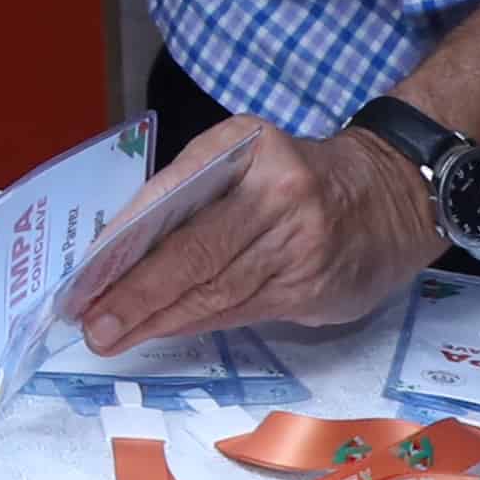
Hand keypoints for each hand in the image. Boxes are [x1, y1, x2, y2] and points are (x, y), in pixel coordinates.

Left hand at [75, 120, 440, 352]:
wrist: (392, 196)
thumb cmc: (297, 176)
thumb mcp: (248, 157)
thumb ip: (196, 190)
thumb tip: (123, 244)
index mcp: (244, 145)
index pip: (172, 195)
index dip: (126, 241)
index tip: (86, 272)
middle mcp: (274, 191)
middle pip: (193, 252)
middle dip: (135, 293)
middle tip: (92, 323)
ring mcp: (298, 243)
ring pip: (214, 289)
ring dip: (158, 318)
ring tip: (114, 334)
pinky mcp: (312, 286)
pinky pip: (240, 309)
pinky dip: (196, 323)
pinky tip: (163, 331)